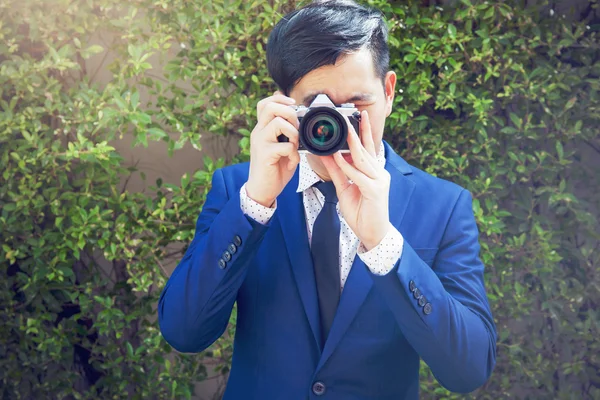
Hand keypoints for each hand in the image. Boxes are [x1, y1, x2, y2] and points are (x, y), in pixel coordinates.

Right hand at [246, 91, 299, 206]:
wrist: (262, 190)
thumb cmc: (274, 168)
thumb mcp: (281, 147)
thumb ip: (286, 133)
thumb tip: (299, 120)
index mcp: (262, 129)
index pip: (265, 103)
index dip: (280, 98)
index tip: (294, 104)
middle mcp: (258, 132)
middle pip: (270, 107)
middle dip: (290, 113)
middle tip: (296, 128)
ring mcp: (260, 143)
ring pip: (278, 123)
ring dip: (293, 133)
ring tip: (294, 146)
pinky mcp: (265, 154)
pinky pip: (286, 146)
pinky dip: (294, 154)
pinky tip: (292, 162)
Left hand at [321, 110, 391, 250]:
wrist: (372, 234)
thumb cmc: (361, 212)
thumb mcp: (345, 188)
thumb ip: (337, 172)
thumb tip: (327, 155)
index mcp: (373, 172)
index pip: (368, 148)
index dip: (364, 131)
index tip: (358, 117)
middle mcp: (379, 173)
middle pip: (367, 149)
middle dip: (359, 131)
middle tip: (351, 116)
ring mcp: (379, 181)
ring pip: (363, 159)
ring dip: (353, 144)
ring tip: (345, 130)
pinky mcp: (375, 191)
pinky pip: (359, 176)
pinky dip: (348, 166)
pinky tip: (339, 158)